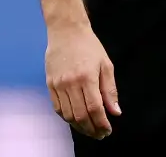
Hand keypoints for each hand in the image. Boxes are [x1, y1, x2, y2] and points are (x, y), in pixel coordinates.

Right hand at [45, 23, 120, 138]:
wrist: (66, 30)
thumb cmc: (89, 46)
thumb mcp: (106, 65)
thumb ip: (110, 90)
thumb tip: (115, 112)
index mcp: (87, 77)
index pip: (95, 108)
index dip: (101, 123)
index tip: (107, 130)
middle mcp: (71, 83)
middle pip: (80, 115)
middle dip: (91, 129)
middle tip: (99, 134)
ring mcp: (58, 84)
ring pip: (67, 115)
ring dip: (79, 127)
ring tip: (89, 129)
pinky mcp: (50, 84)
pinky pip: (57, 108)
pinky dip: (67, 118)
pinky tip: (76, 119)